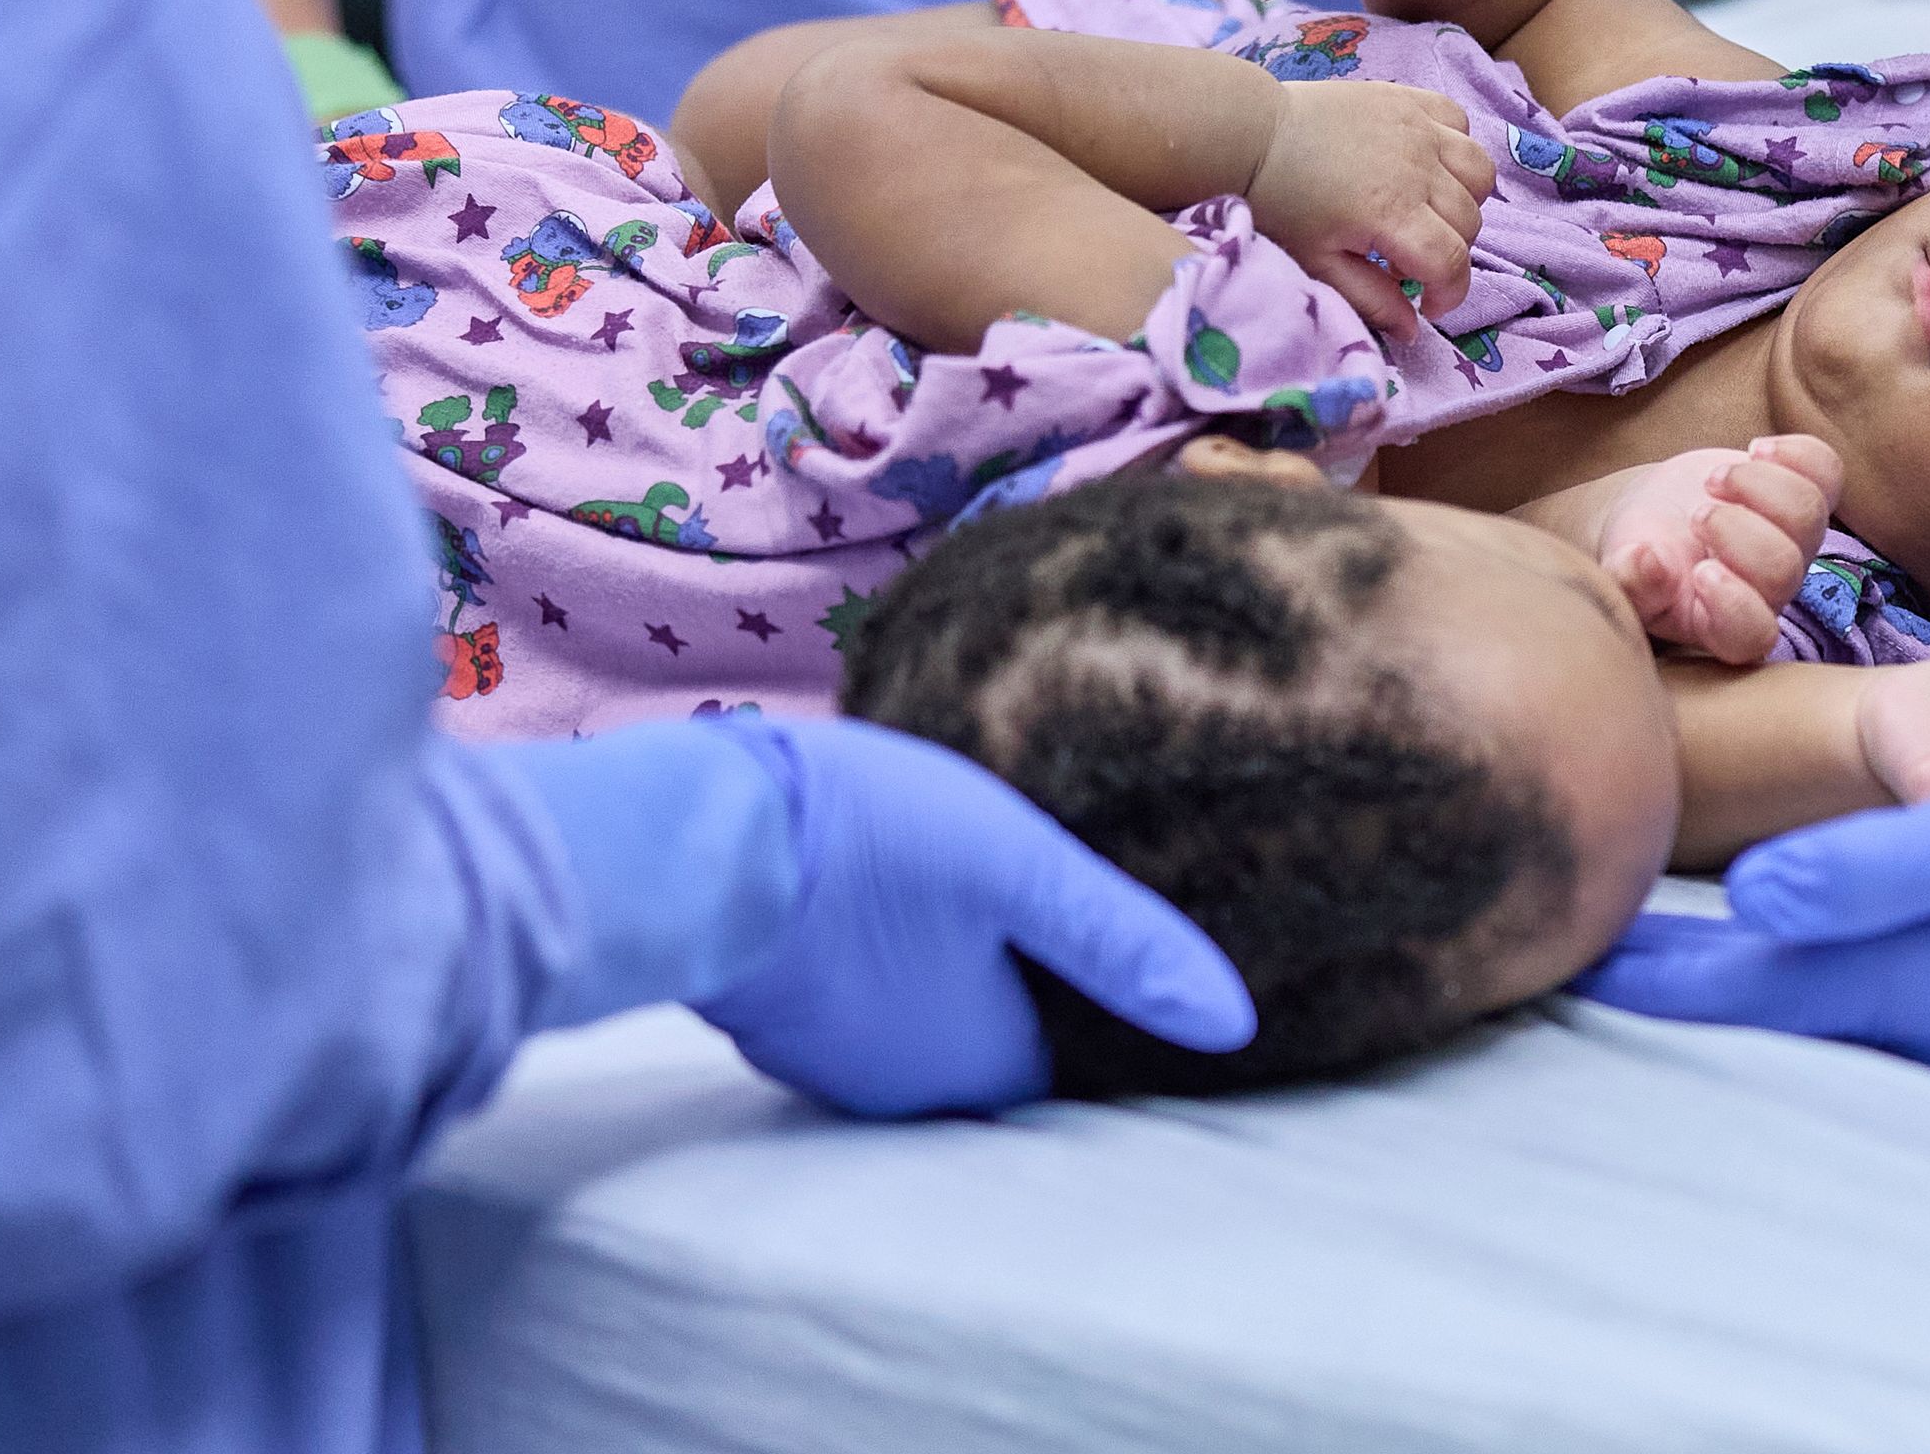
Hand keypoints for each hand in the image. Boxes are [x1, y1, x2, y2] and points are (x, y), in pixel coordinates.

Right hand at [694, 720, 1254, 1115]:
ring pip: (932, 1027)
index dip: (1113, 1010)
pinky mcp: (786, 1021)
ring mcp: (839, 1064)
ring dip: (961, 979)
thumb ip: (1123, 942)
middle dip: (1040, 997)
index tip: (1138, 957)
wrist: (694, 838)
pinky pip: (870, 1006)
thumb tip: (1235, 1024)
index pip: (1082, 1063)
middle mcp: (915, 1092)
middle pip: (1008, 1050)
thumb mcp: (1022, 867)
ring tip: (995, 906)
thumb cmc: (870, 843)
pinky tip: (907, 906)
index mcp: (989, 1065)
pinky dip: (895, 967)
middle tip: (1071, 920)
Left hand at [1246, 76, 1496, 335]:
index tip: (1427, 304)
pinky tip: (1427, 165)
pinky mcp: (1408, 99)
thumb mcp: (1318, 263)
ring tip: (1429, 212)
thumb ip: (1370, 299)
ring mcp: (1418, 128)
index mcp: (1393, 212)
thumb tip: (1413, 330)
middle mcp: (1418, 167)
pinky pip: (1458, 123)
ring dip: (1465, 201)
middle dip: (1450, 252)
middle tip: (1412, 260)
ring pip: (1479, 172)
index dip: (1450, 293)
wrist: (1250, 133)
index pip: (1453, 262)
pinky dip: (1455, 148)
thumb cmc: (1278, 203)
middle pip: (1469, 222)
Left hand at [1579, 743, 1929, 1076]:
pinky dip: (1870, 930)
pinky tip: (1865, 888)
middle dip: (1696, 964)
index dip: (1654, 964)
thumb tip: (1750, 906)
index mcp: (1926, 978)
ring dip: (1779, 949)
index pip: (1747, 986)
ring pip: (1853, 977)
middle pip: (1785, 992)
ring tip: (1701, 908)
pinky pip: (1926, 961)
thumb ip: (1878, 875)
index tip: (1567, 934)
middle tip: (1610, 908)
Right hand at [1598, 435, 1841, 663]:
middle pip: (1783, 568)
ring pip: (1808, 513)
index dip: (1735, 605)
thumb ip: (1628, 579)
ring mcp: (1793, 543)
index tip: (1698, 571)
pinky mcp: (1802, 497)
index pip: (1752, 634)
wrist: (1657, 518)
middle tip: (1696, 515)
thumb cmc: (1638, 554)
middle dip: (1736, 530)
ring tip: (1712, 481)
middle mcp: (1768, 591)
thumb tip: (1647, 562)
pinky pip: (1828, 472)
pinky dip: (1795, 452)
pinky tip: (1754, 450)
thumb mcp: (1619, 571)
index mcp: (1722, 624)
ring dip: (1756, 485)